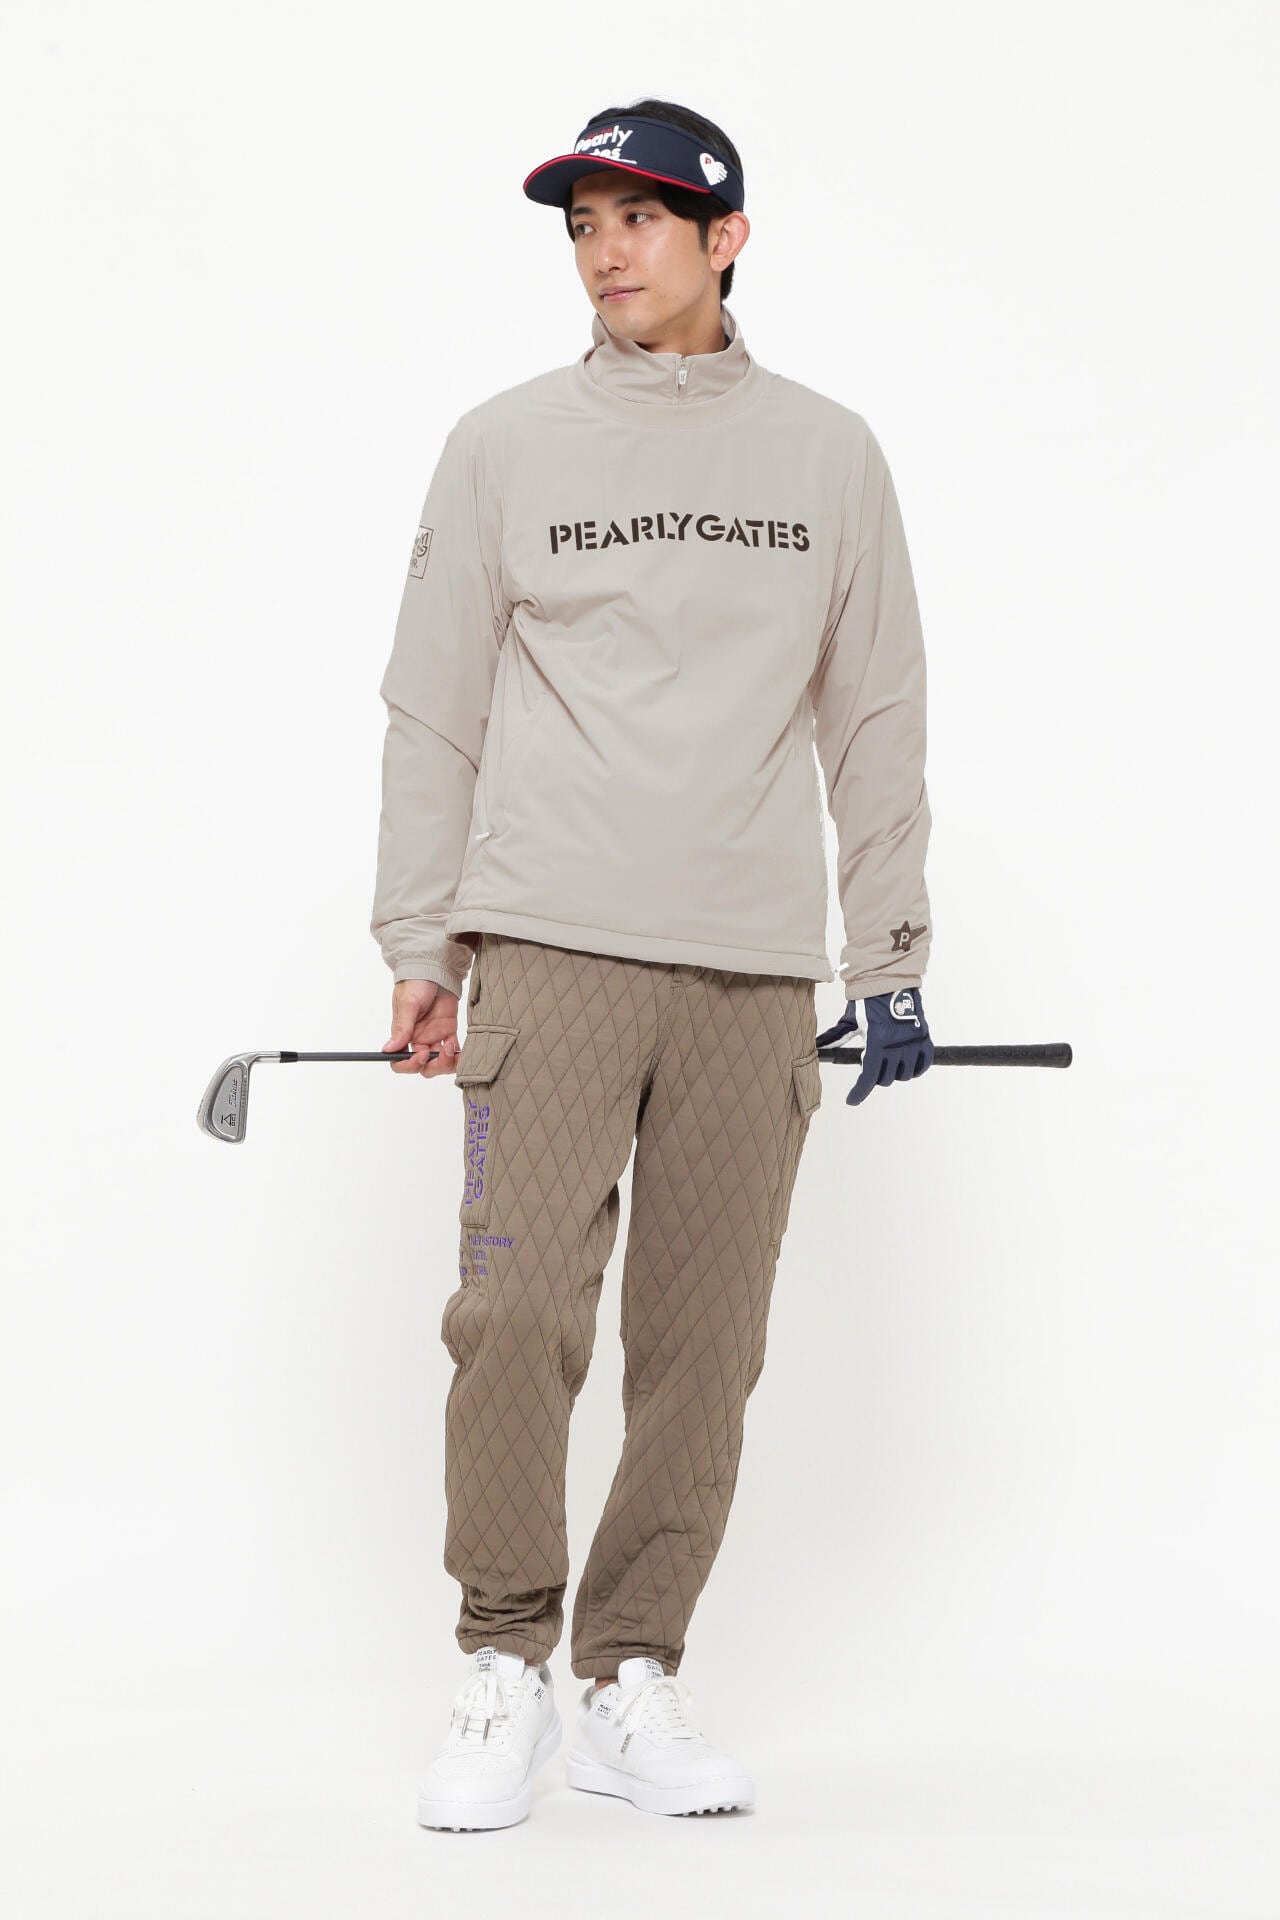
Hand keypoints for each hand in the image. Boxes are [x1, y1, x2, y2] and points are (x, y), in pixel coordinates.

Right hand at [384, 979, 461, 1076]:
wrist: (433, 967)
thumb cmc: (416, 982)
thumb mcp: (408, 1003)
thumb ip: (402, 1028)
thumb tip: (388, 1049)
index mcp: (404, 1034)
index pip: (400, 1060)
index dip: (410, 1065)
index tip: (421, 1056)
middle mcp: (418, 1038)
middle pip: (424, 1066)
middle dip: (433, 1066)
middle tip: (442, 1054)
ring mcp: (434, 1035)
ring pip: (440, 1061)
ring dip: (447, 1062)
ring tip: (452, 1048)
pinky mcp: (449, 1030)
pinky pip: (454, 1050)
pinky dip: (458, 1055)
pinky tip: (460, 1050)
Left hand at [815, 988, 933, 1106]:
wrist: (890, 981)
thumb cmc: (868, 1000)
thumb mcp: (851, 1019)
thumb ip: (835, 1037)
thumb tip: (818, 1047)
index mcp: (876, 1041)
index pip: (868, 1077)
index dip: (859, 1092)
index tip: (851, 1100)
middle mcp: (896, 1045)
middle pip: (885, 1079)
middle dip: (876, 1077)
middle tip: (871, 1067)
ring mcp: (912, 1042)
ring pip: (904, 1075)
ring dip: (894, 1074)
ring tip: (888, 1063)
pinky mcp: (924, 1038)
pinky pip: (923, 1065)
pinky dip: (915, 1069)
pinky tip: (906, 1064)